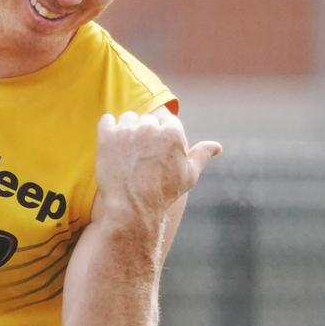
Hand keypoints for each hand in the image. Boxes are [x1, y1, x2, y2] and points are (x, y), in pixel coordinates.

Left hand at [93, 110, 221, 228]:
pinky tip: (112, 145)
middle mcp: (150, 126)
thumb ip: (201, 155)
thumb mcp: (188, 175)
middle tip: (141, 156)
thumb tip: (217, 146)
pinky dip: (108, 129)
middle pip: (147, 118)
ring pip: (128, 118)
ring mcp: (128, 130)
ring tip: (127, 153)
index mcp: (173, 132)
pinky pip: (107, 120)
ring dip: (127, 130)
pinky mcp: (107, 135)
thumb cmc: (163, 193)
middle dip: (145, 132)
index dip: (161, 133)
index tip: (155, 150)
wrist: (132, 207)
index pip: (166, 118)